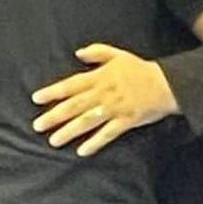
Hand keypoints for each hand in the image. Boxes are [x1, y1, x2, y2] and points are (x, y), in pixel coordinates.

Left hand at [31, 43, 178, 156]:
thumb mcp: (118, 54)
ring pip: (87, 122)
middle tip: (38, 125)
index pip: (71, 85)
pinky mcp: (125, 122)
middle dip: (54, 116)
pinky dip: (94, 143)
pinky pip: (107, 134)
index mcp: (99, 77)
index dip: (53, 92)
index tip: (36, 98)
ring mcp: (114, 109)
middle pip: (74, 106)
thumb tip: (77, 53)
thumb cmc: (140, 69)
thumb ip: (97, 52)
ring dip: (69, 131)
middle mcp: (103, 94)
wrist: (166, 83)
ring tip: (53, 140)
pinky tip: (81, 151)